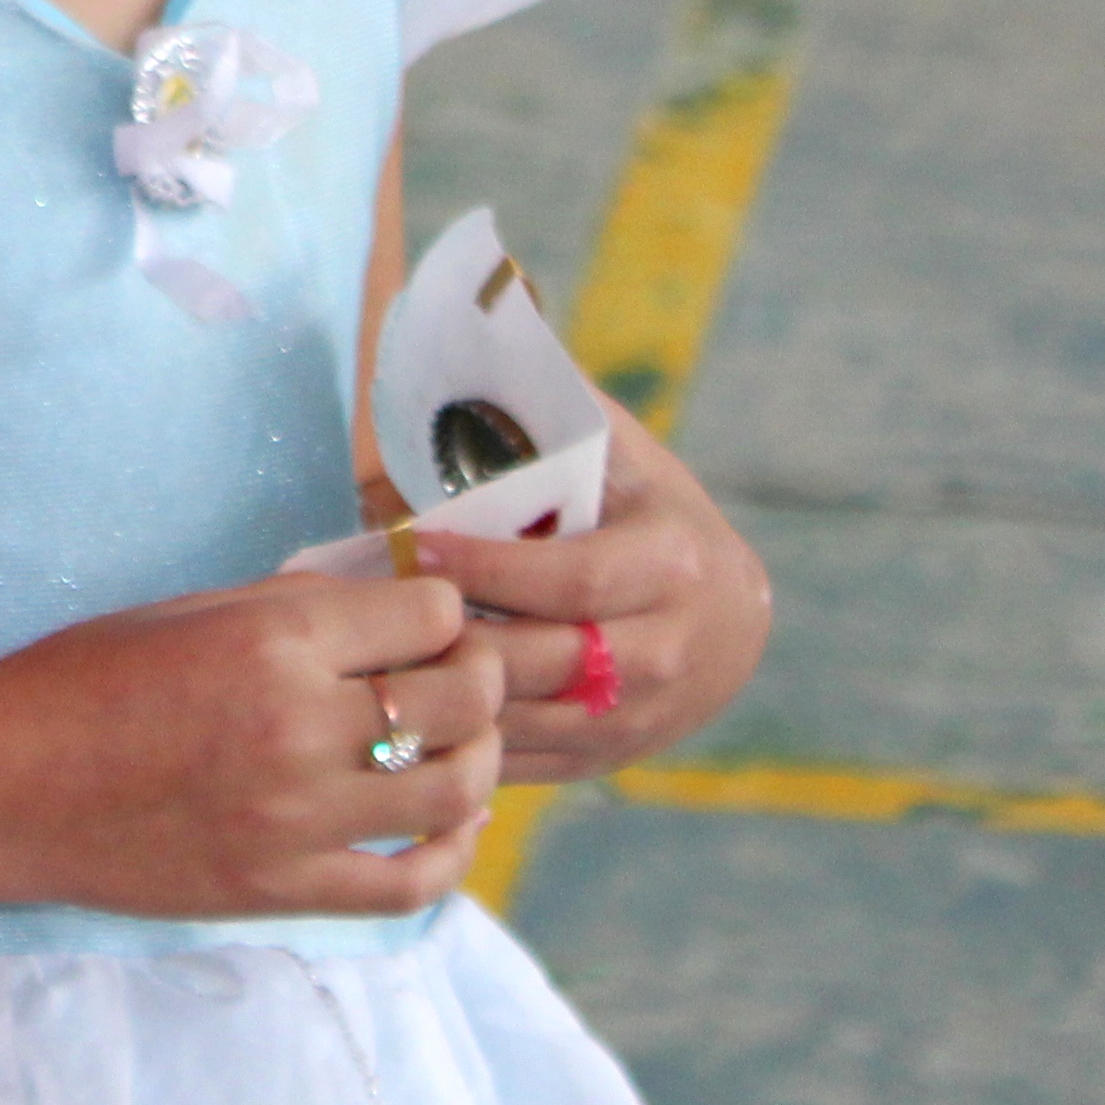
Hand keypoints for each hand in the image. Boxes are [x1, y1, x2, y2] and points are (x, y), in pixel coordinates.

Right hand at [0, 572, 502, 920]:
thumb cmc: (76, 681)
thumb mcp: (184, 611)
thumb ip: (290, 608)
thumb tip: (383, 605)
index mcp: (273, 642)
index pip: (430, 616)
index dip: (439, 608)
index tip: (425, 615)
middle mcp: (300, 728)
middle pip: (460, 699)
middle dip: (479, 675)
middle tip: (461, 672)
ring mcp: (298, 820)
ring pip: (456, 790)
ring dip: (480, 757)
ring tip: (464, 742)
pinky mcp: (285, 890)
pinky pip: (411, 884)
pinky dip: (452, 853)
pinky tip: (449, 824)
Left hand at [410, 404, 770, 785]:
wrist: (730, 618)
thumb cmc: (649, 513)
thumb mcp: (620, 454)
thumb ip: (549, 410)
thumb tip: (464, 343)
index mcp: (670, 565)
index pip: (570, 578)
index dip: (489, 566)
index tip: (416, 543)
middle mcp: (664, 650)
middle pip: (543, 658)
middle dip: (456, 637)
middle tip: (374, 607)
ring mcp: (639, 717)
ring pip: (527, 720)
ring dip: (449, 692)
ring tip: (375, 655)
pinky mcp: (607, 759)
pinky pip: (523, 761)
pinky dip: (460, 738)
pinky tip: (404, 703)